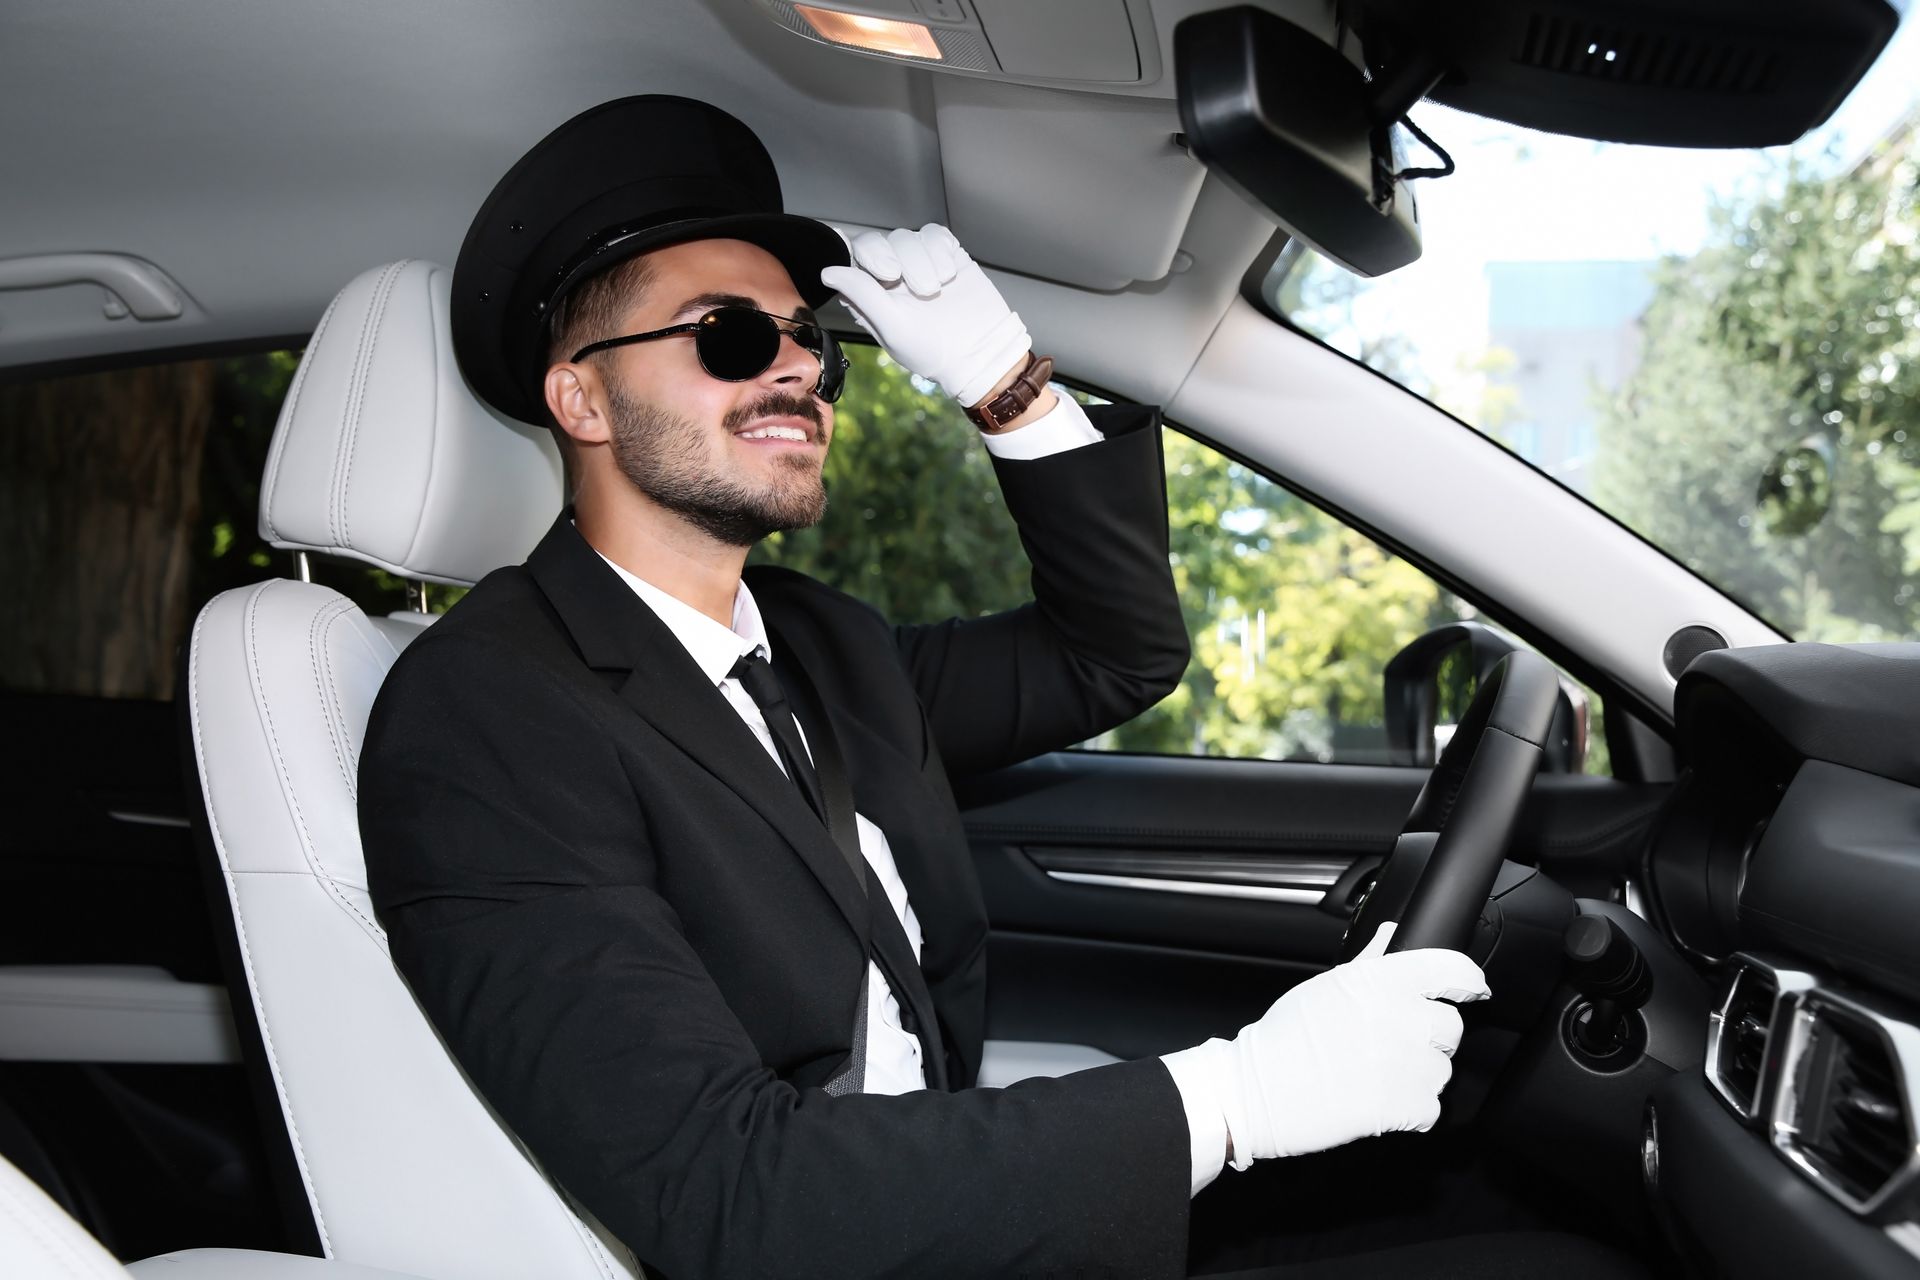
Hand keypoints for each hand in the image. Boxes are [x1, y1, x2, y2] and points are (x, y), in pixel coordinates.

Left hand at [820, 223, 1030, 407]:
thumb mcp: (892, 327)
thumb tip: (827, 272)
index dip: (869, 255)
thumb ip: (862, 295)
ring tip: (937, 289)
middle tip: (918, 287)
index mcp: (871, 293)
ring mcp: (919, 262)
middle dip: (899, 258)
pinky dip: (941, 251)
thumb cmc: (933, 350)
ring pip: (909, 237)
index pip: (855, 256)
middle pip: (881, 241)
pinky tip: (950, 275)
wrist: (981, 351)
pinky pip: (934, 234)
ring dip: (924, 261)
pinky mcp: (945, 255)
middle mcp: (891, 275)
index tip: (887, 275)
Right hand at [1217, 922, 1488, 1165]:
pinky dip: (1410, 1111)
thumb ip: (1371, 959)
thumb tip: (1390, 934)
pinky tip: (1379, 1101)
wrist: (1260, 1089)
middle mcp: (1405, 1018)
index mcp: (1386, 981)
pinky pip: (1431, 1109)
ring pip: (1442, 1069)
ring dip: (1418, 1075)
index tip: (1470, 989)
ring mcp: (1411, 1064)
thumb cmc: (1286, 1036)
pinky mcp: (1409, 1107)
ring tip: (1377, 1074)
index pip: (1452, 970)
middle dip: (1428, 1035)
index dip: (1467, 981)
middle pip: (1451, 1025)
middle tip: (1392, 1042)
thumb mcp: (1328, 985)